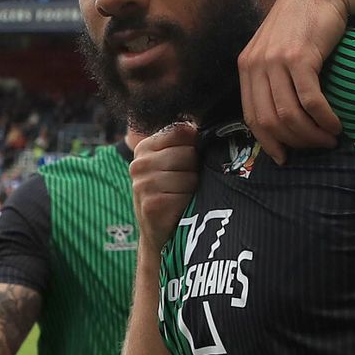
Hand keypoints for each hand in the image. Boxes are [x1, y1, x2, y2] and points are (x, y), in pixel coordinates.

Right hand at [131, 124, 200, 250]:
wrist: (161, 232)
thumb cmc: (175, 191)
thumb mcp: (176, 162)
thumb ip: (188, 141)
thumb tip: (215, 122)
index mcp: (145, 146)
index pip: (181, 130)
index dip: (195, 145)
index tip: (192, 160)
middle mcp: (139, 163)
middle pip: (188, 153)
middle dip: (196, 168)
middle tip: (188, 182)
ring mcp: (143, 184)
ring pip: (189, 174)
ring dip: (195, 187)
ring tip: (184, 195)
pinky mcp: (151, 204)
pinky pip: (186, 194)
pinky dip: (190, 201)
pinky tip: (181, 206)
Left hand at [238, 0, 346, 164]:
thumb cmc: (307, 19)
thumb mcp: (280, 46)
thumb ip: (274, 73)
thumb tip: (283, 112)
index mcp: (247, 65)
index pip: (251, 117)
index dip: (269, 142)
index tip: (287, 158)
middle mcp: (255, 64)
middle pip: (269, 121)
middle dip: (295, 142)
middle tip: (318, 148)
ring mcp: (275, 60)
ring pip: (288, 115)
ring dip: (311, 134)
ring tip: (331, 139)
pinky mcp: (300, 57)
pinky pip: (309, 100)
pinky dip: (323, 119)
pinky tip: (336, 124)